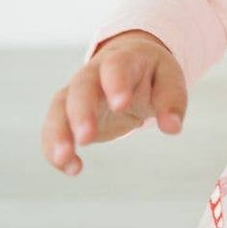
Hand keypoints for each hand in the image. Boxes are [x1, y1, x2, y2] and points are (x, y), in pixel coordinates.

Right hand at [41, 30, 187, 175]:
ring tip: (63, 159)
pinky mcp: (68, 113)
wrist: (131, 65)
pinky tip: (70, 168)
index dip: (116, 83)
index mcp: (123, 59)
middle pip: (81, 88)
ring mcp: (77, 92)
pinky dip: (55, 147)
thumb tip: (173, 128)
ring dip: (58, 133)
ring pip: (59, 107)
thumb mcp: (169, 79)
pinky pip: (54, 128)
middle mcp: (94, 73)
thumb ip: (172, 100)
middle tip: (86, 138)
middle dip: (81, 112)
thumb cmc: (152, 72)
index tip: (121, 105)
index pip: (116, 67)